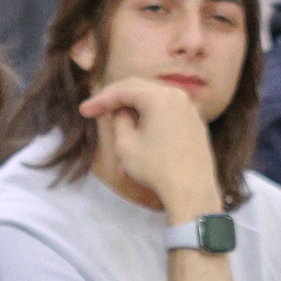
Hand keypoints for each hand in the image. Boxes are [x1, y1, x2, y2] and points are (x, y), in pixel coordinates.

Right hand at [80, 77, 220, 220]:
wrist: (192, 191)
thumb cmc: (156, 167)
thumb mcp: (126, 145)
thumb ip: (120, 121)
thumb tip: (123, 112)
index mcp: (159, 96)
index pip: (123, 90)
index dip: (101, 99)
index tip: (84, 111)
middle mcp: (177, 95)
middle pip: (140, 89)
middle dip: (117, 99)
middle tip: (97, 109)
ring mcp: (190, 109)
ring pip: (155, 102)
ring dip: (135, 111)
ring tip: (119, 125)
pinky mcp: (196, 123)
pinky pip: (169, 114)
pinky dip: (152, 120)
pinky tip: (142, 136)